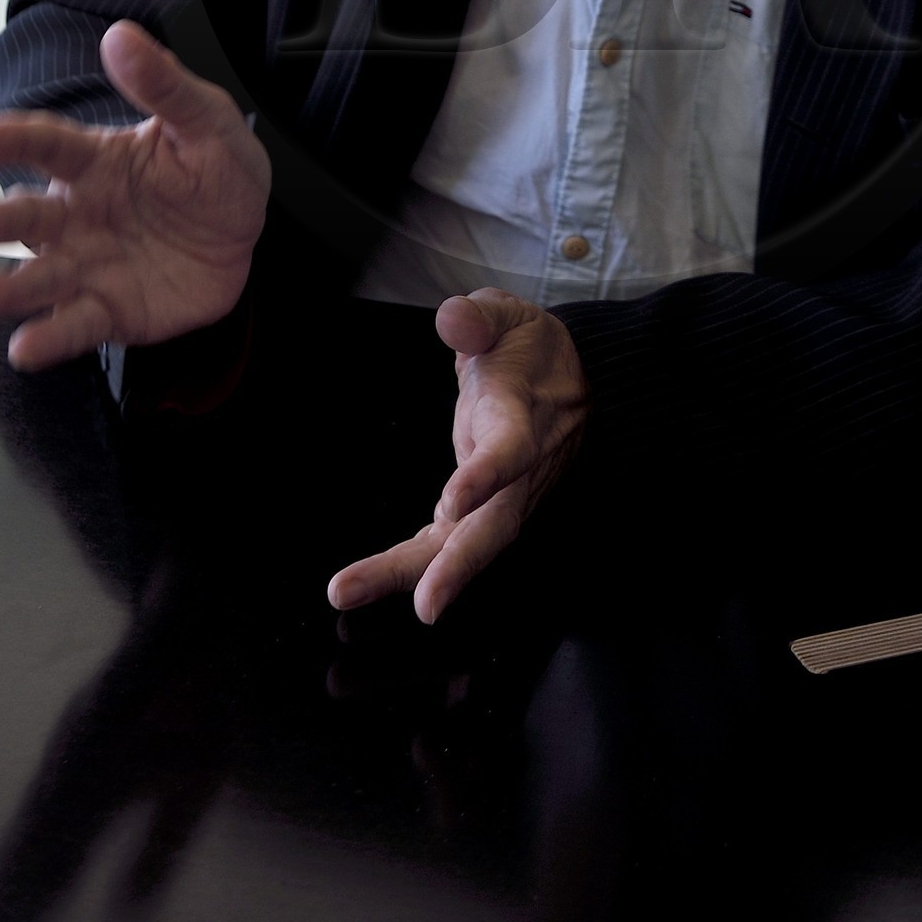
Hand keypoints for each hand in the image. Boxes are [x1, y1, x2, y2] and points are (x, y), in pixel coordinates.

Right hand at [0, 20, 270, 370]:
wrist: (248, 234)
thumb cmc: (217, 169)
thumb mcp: (205, 120)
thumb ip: (163, 84)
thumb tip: (120, 35)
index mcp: (96, 161)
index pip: (43, 144)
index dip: (6, 140)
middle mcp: (78, 213)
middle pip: (26, 216)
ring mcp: (89, 263)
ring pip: (39, 276)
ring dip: (8, 287)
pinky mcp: (109, 309)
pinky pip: (75, 324)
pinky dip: (49, 337)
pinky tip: (27, 347)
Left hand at [328, 288, 588, 624]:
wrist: (573, 382)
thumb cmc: (531, 347)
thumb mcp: (510, 314)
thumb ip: (480, 317)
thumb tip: (453, 320)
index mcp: (523, 415)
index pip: (512, 451)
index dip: (486, 476)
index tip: (452, 501)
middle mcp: (519, 471)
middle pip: (495, 527)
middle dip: (457, 567)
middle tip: (424, 607)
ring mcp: (503, 497)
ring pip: (465, 546)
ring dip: (411, 575)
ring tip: (348, 592)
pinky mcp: (482, 510)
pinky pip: (445, 544)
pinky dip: (408, 567)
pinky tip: (362, 585)